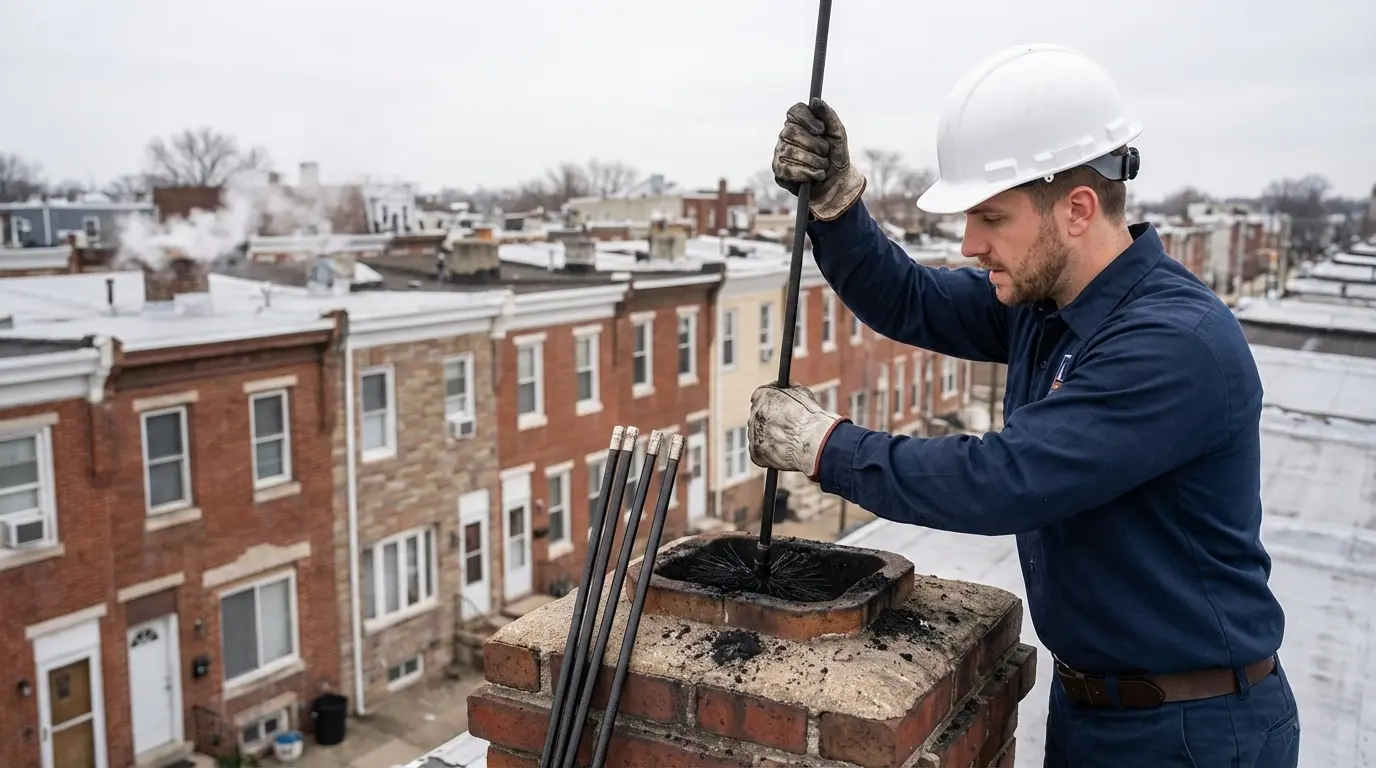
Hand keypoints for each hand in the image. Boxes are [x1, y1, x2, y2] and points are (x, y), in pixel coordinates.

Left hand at [747, 383, 846, 478]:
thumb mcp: (801, 393)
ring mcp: (753, 435)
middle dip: (770, 422)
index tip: (778, 409)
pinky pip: (760, 452)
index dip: (770, 404)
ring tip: (789, 442)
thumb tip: (783, 388)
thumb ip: (787, 390)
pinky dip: (770, 454)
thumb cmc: (810, 417)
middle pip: (758, 417)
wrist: (812, 442)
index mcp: (762, 396)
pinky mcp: (756, 454)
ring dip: (770, 438)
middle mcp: (754, 414)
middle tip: (784, 428)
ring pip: (759, 435)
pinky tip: (784, 452)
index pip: (759, 397)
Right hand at [771, 98, 866, 220]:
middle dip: (815, 145)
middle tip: (825, 153)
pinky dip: (807, 174)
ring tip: (822, 166)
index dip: (807, 120)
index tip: (821, 130)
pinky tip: (816, 176)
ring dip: (814, 161)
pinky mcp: (779, 172)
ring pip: (791, 152)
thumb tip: (814, 101)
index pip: (795, 111)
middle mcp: (786, 136)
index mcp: (799, 123)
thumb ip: (829, 115)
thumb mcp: (838, 134)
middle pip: (792, 132)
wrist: (837, 183)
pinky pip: (788, 169)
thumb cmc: (835, 156)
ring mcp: (780, 153)